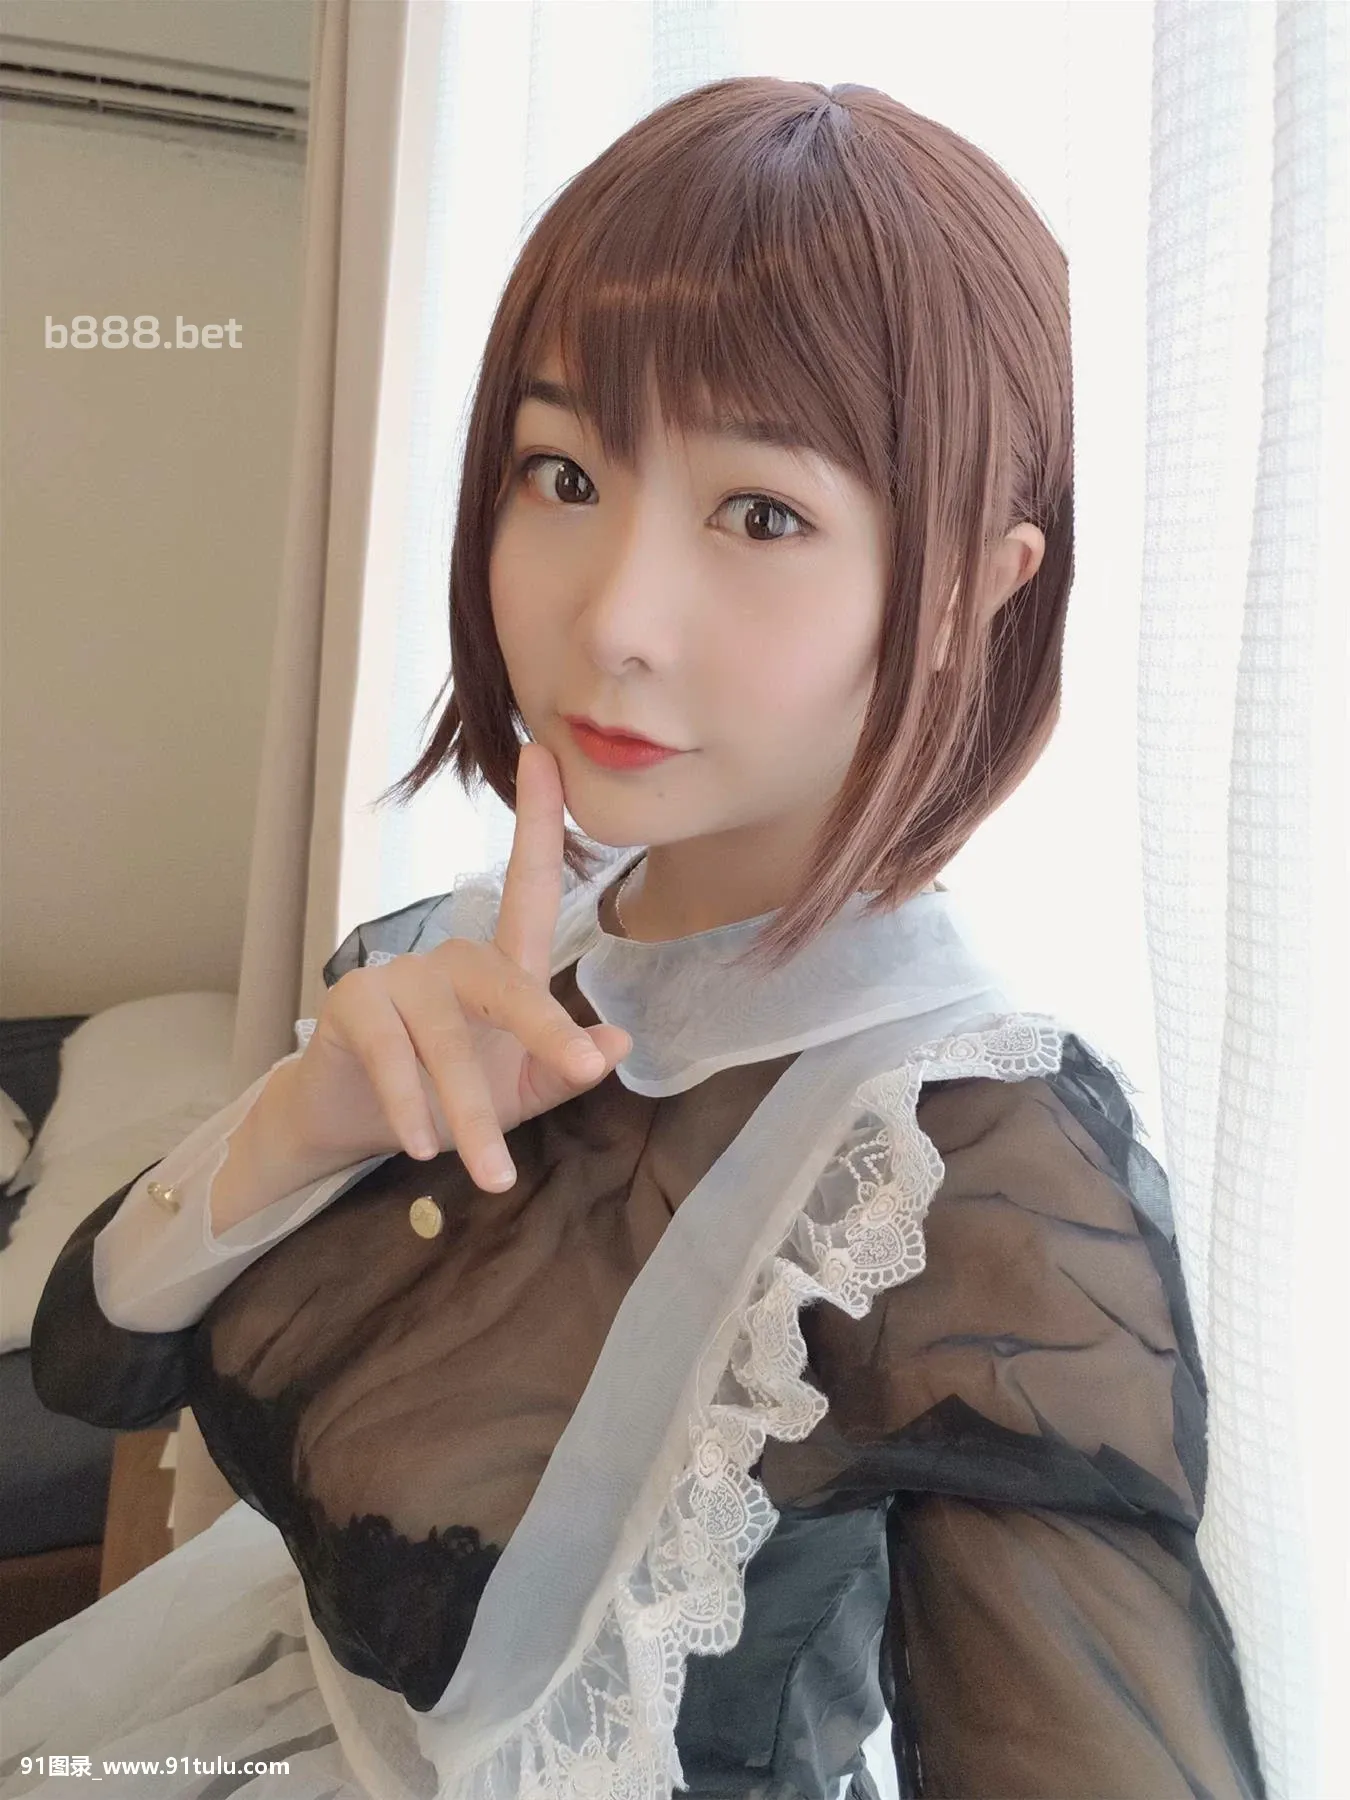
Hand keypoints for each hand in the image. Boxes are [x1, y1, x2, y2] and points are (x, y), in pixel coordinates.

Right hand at [288, 742, 631, 1190]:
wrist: (354, 1126)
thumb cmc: (447, 1098)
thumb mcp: (517, 1095)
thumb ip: (563, 1073)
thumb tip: (619, 1044)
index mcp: (502, 971)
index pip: (528, 889)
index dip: (536, 823)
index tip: (547, 754)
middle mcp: (453, 961)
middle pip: (506, 981)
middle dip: (544, 1031)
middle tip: (580, 1072)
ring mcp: (400, 976)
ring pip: (446, 1039)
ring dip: (469, 1111)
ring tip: (489, 1172)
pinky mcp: (353, 1004)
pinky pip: (390, 1053)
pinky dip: (410, 1102)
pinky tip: (422, 1145)